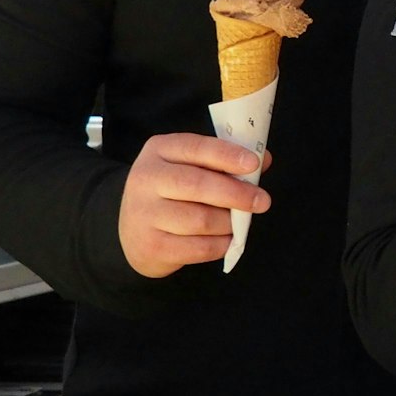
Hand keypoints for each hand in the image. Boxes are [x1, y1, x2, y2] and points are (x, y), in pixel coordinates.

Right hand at [116, 133, 270, 277]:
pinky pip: (198, 247)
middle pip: (197, 184)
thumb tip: (263, 159)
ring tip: (240, 221)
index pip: (195, 148)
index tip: (254, 163)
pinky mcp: (151, 246)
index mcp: (159, 150)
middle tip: (262, 201)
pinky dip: (221, 244)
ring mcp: (144, 215)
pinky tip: (227, 239)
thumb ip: (223, 161)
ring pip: (200, 219)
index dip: (226, 155)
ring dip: (229, 222)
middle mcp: (145, 179)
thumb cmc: (171, 192)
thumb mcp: (190, 166)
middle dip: (236, 193)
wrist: (132, 231)